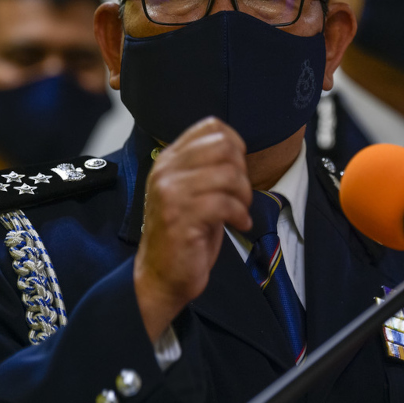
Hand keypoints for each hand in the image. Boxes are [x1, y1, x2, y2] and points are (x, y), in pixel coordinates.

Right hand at [133, 117, 252, 341]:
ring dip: (244, 195)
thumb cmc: (182, 234)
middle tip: (240, 194)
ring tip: (240, 211)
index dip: (235, 143)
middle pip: (223, 146)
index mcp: (169, 159)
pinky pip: (225, 203)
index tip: (238, 169)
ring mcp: (171, 193)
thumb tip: (237, 149)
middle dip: (242, 170)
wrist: (159, 276)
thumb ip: (205, 167)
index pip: (210, 126)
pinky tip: (239, 225)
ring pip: (228, 174)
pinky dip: (240, 215)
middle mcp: (166, 170)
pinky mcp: (181, 217)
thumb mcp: (190, 191)